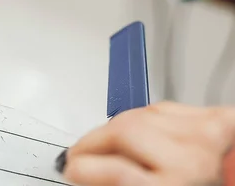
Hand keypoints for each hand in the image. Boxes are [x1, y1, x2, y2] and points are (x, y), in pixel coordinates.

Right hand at [56, 102, 234, 185]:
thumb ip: (118, 181)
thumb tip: (81, 171)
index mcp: (176, 185)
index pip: (118, 172)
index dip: (85, 168)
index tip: (71, 168)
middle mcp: (194, 158)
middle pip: (125, 132)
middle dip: (94, 141)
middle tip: (79, 154)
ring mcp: (206, 133)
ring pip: (138, 115)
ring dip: (115, 129)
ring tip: (104, 145)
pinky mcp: (216, 117)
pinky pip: (161, 108)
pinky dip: (143, 118)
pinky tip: (138, 132)